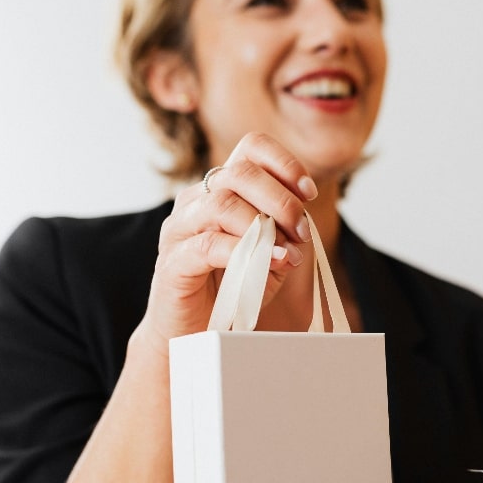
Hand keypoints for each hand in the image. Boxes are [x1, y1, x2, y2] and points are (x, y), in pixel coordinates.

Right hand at [135, 132, 318, 352]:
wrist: (190, 334)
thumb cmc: (229, 290)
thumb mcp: (268, 258)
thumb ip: (284, 237)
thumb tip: (301, 228)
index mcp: (219, 190)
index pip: (249, 149)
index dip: (284, 163)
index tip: (309, 192)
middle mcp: (195, 201)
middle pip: (239, 172)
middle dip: (281, 198)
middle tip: (302, 229)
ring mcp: (180, 229)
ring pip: (222, 203)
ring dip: (264, 224)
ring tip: (288, 250)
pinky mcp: (173, 262)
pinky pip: (209, 245)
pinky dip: (246, 251)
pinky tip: (272, 262)